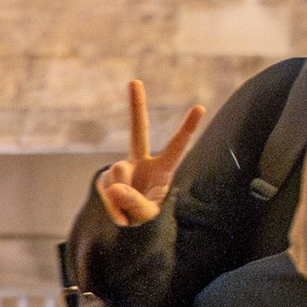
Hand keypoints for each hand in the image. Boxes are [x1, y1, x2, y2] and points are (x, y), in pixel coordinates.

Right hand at [96, 79, 207, 229]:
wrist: (129, 226)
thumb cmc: (146, 218)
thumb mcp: (147, 216)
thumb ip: (134, 203)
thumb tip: (114, 186)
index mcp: (162, 169)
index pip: (177, 147)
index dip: (187, 128)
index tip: (200, 107)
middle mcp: (142, 162)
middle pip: (139, 131)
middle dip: (136, 105)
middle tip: (135, 81)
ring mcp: (122, 168)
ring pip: (118, 173)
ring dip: (121, 198)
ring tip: (129, 209)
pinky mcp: (106, 178)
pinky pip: (106, 188)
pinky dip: (111, 205)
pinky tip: (118, 209)